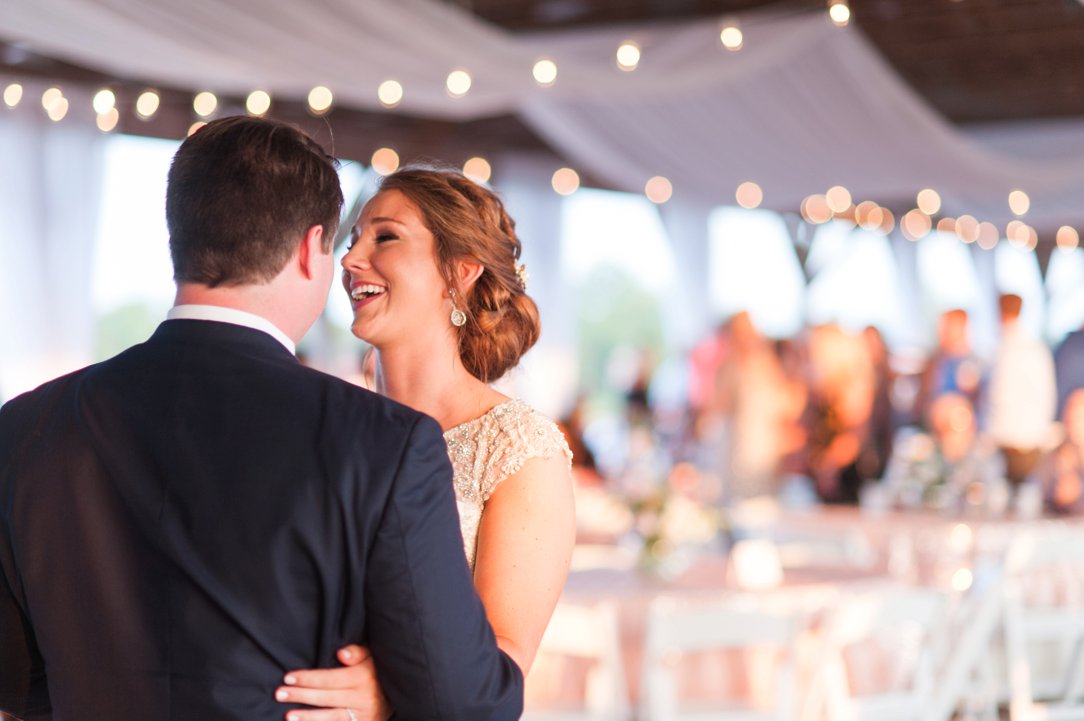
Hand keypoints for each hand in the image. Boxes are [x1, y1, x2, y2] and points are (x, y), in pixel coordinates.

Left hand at [275, 645, 390, 720]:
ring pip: (331, 717)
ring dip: (307, 717)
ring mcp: (362, 716)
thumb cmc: (378, 673)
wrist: (399, 697)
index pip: (330, 678)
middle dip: (301, 696)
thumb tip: (341, 653)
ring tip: (288, 715)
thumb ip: (357, 652)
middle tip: (279, 694)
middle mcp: (363, 698)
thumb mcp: (372, 658)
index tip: (288, 677)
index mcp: (363, 677)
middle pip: (326, 697)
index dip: (308, 678)